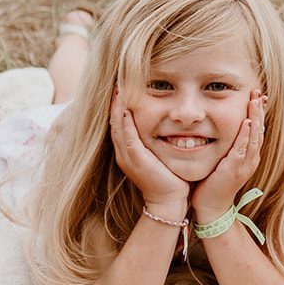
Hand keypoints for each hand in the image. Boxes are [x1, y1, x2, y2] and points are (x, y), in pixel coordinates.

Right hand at [109, 88, 188, 216]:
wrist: (169, 202)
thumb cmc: (169, 179)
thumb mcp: (159, 156)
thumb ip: (156, 141)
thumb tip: (165, 125)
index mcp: (128, 152)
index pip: (119, 123)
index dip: (118, 106)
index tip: (122, 87)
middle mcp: (124, 153)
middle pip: (114, 122)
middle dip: (115, 102)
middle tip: (116, 82)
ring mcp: (127, 156)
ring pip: (117, 126)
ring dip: (117, 107)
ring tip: (118, 88)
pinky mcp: (136, 159)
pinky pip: (127, 136)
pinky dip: (125, 121)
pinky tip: (126, 107)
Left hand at [190, 90, 265, 220]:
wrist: (212, 209)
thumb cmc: (213, 185)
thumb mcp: (222, 162)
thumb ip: (226, 147)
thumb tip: (218, 129)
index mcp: (249, 157)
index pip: (257, 130)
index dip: (259, 113)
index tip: (258, 97)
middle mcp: (251, 159)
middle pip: (259, 130)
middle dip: (259, 110)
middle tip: (258, 92)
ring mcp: (245, 165)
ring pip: (254, 137)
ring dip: (255, 117)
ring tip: (255, 100)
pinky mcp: (235, 169)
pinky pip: (242, 149)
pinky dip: (245, 135)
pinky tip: (247, 122)